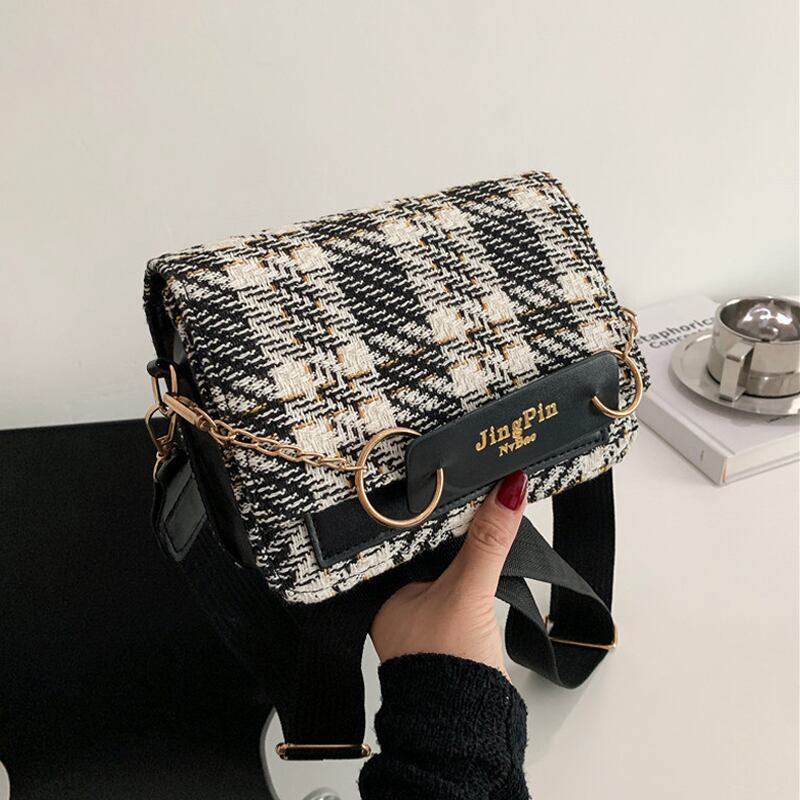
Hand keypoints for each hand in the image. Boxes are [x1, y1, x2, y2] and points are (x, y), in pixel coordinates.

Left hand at [370, 470, 528, 676]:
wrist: (467, 729)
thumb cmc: (445, 669)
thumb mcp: (467, 592)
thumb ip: (488, 542)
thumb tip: (508, 491)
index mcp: (384, 592)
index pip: (407, 535)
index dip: (431, 508)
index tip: (453, 475)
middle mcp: (398, 603)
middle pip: (429, 549)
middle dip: (451, 525)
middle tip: (475, 481)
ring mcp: (423, 616)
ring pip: (446, 566)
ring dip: (466, 547)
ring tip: (486, 506)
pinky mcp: (448, 628)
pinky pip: (460, 584)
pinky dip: (475, 568)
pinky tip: (487, 549)